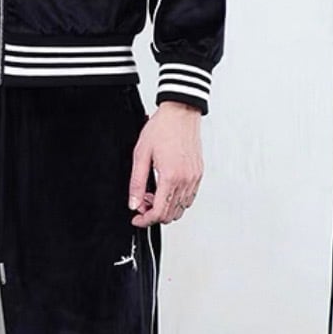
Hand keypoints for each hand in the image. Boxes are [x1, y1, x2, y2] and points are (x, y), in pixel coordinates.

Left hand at [128, 101, 202, 227]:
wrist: (181, 113)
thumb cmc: (162, 129)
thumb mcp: (141, 155)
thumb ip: (137, 183)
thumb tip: (134, 203)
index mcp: (170, 177)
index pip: (159, 212)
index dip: (145, 220)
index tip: (137, 218)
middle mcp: (185, 180)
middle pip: (170, 215)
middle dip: (153, 214)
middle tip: (142, 203)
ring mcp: (194, 178)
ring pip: (181, 209)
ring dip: (165, 208)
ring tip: (152, 194)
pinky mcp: (198, 174)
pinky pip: (189, 198)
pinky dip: (177, 201)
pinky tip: (165, 189)